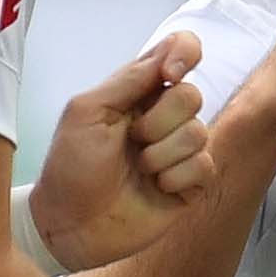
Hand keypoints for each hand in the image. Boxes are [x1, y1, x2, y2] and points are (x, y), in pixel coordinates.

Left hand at [28, 31, 210, 271]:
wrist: (70, 224)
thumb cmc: (70, 166)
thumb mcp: (88, 112)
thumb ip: (128, 80)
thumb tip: (169, 54)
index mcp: (138, 91)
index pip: (180, 51)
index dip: (185, 54)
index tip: (169, 74)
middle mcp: (163, 116)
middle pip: (192, 96)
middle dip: (159, 121)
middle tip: (132, 140)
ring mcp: (178, 151)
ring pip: (200, 133)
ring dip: (162, 154)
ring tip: (138, 170)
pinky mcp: (190, 184)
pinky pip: (205, 167)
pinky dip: (176, 177)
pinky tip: (155, 188)